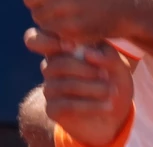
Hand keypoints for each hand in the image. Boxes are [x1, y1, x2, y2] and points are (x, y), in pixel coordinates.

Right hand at [26, 29, 134, 146]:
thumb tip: (87, 53)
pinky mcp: (52, 109)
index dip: (48, 41)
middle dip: (85, 70)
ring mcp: (49, 88)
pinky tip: (107, 106)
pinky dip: (91, 105)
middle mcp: (51, 67)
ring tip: (112, 91)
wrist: (115, 113)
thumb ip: (105, 54)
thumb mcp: (117, 63)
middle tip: (106, 75)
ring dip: (93, 88)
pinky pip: (68, 106)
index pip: (35, 39)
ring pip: (66, 85)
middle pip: (58, 64)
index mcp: (61, 48)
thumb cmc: (113, 79)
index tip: (72, 46)